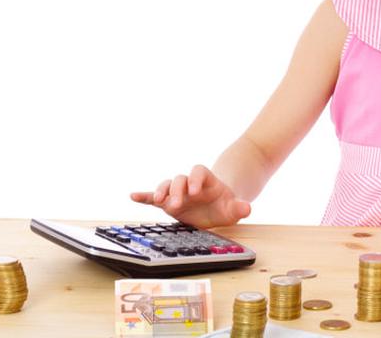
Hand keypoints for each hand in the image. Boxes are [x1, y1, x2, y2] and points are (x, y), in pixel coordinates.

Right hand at [130, 164, 251, 228]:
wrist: (219, 207)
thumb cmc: (226, 205)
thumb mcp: (235, 208)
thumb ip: (240, 207)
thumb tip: (247, 208)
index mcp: (206, 181)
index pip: (199, 172)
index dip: (196, 178)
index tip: (194, 191)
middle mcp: (189, 184)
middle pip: (180, 179)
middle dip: (177, 190)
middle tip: (176, 204)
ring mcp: (178, 192)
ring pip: (166, 185)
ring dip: (161, 192)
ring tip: (157, 200)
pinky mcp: (168, 203)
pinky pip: (154, 198)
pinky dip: (144, 197)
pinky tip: (133, 196)